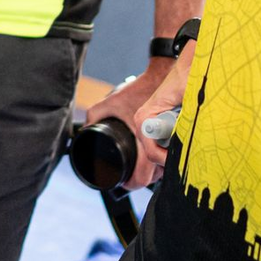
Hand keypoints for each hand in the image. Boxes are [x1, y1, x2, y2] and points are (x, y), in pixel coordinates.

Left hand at [86, 59, 174, 189]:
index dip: (133, 183)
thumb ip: (95, 115)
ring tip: (142, 165)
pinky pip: (170, 154)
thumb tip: (85, 130)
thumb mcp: (112, 101)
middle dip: (144, 178)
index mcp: (145, 141)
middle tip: (132, 174)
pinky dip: (162, 157)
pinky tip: (155, 153)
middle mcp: (161, 145)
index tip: (126, 182)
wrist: (162, 76)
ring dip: (154, 169)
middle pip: (155, 176)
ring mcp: (171, 142)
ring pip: (164, 167)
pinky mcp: (176, 136)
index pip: (144, 177)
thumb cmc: (138, 90)